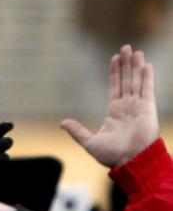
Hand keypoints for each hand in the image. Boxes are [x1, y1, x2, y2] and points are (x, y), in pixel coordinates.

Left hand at [61, 45, 158, 167]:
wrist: (131, 162)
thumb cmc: (112, 156)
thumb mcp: (89, 142)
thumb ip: (77, 131)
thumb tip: (62, 123)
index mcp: (115, 113)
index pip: (115, 87)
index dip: (115, 73)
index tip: (115, 59)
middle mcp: (128, 107)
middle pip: (127, 80)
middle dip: (126, 64)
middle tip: (126, 48)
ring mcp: (138, 107)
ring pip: (137, 81)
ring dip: (136, 66)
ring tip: (135, 51)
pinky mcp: (148, 109)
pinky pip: (147, 89)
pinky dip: (146, 77)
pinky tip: (145, 64)